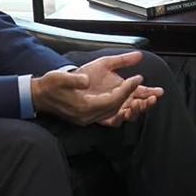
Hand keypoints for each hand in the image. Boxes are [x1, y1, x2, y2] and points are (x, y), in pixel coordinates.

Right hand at [31, 51, 163, 126]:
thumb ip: (74, 79)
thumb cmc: (50, 85)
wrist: (40, 95)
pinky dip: (123, 110)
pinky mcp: (89, 116)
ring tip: (151, 99)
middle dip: (138, 102)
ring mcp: (89, 118)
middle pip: (119, 110)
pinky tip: (133, 103)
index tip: (138, 78)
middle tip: (156, 94)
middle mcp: (88, 116)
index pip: (112, 100)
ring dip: (134, 108)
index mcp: (83, 107)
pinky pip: (111, 116)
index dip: (127, 89)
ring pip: (117, 115)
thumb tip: (86, 80)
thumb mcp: (59, 78)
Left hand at [77, 52, 164, 126]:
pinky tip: (123, 113)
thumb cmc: (87, 73)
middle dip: (146, 104)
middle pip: (137, 106)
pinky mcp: (100, 116)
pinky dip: (119, 119)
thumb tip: (139, 55)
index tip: (158, 91)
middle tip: (150, 99)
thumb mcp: (106, 63)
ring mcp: (110, 109)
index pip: (141, 92)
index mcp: (123, 88)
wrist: (68, 83)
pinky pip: (112, 122)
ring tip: (138, 104)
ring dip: (136, 111)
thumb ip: (123, 60)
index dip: (151, 92)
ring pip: (128, 115)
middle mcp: (119, 100)